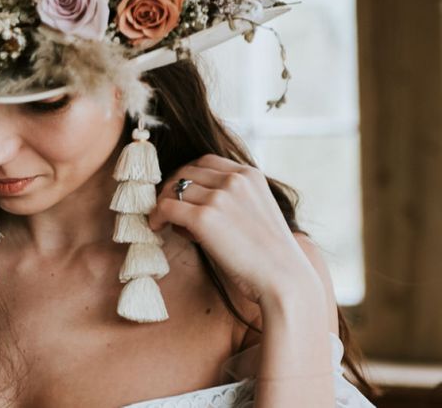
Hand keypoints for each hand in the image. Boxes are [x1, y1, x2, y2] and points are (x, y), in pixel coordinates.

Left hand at [148, 154, 319, 306]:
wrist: (285, 281)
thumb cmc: (270, 256)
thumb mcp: (257, 212)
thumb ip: (232, 199)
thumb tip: (191, 202)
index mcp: (250, 175)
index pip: (206, 161)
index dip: (188, 175)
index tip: (182, 192)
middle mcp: (235, 180)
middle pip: (187, 171)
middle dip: (173, 188)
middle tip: (167, 207)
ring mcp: (220, 197)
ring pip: (174, 189)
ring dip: (165, 203)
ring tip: (164, 221)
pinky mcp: (204, 218)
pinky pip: (166, 207)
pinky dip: (156, 215)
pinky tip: (156, 227)